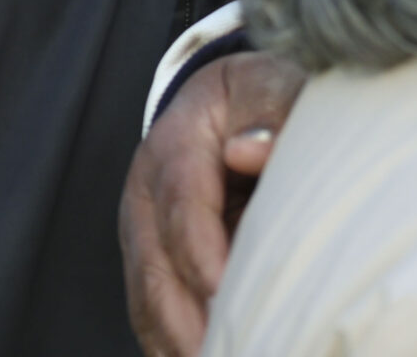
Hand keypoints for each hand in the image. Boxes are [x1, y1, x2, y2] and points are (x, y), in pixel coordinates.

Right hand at [120, 52, 307, 356]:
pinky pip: (154, 312)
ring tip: (218, 356)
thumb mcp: (273, 86)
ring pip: (148, 298)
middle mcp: (146, 193)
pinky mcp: (152, 261)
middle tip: (221, 349)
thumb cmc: (259, 96)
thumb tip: (250, 150)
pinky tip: (205, 356)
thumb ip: (273, 112)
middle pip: (155, 266)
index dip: (200, 250)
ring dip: (178, 341)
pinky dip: (172, 345)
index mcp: (175, 145)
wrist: (226, 99)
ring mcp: (143, 232)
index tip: (223, 287)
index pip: (182, 203)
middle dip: (184, 318)